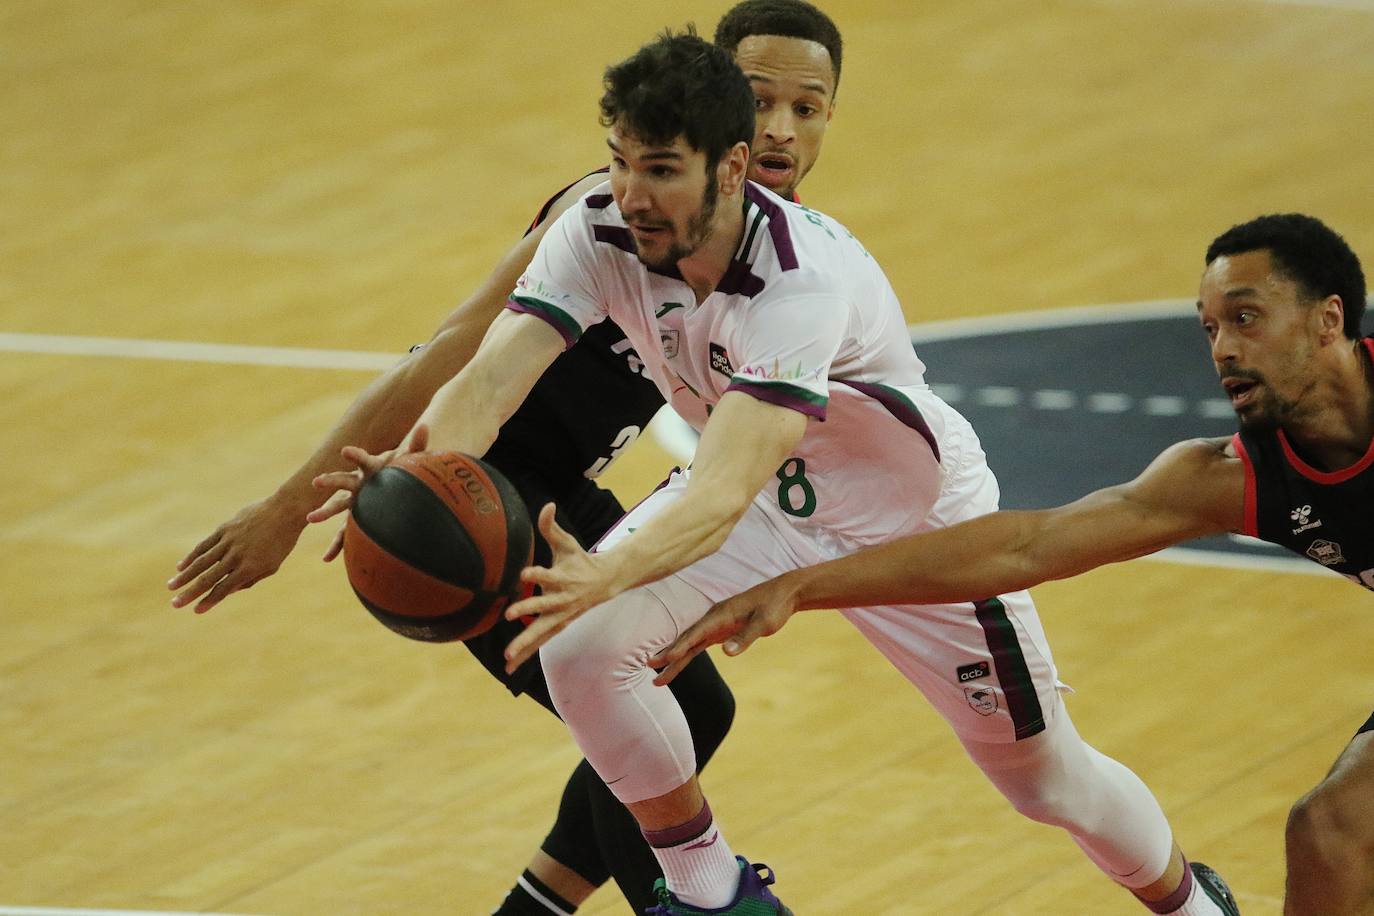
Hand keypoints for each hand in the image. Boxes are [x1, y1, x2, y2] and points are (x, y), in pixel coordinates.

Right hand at [167, 495, 307, 612]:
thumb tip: (228, 591)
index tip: (196, 610)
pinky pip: (205, 544)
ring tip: (171, 586)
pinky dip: (192, 556)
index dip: (210, 600)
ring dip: (185, 575)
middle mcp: (237, 555)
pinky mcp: (225, 528)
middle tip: (175, 604)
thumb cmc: (281, 542)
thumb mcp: (271, 566)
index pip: (225, 588)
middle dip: (190, 592)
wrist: (285, 511)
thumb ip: (249, 579)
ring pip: (202, 561)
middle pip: (209, 577)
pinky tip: (181, 566)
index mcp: (250, 568)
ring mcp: (229, 541)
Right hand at [306, 425, 429, 533]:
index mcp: (372, 467)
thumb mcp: (413, 457)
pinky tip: (327, 559)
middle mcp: (359, 484)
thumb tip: (425, 426)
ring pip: (337, 507)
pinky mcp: (357, 518)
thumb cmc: (406, 469)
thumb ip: (418, 443)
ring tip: (310, 518)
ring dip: (324, 512)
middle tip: (316, 482)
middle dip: (330, 482)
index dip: (355, 455)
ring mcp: (356, 502)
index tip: (345, 451)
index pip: (362, 459)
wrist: (401, 482)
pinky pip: (345, 533)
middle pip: (342, 482)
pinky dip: (337, 545)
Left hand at [502, 503, 618, 673]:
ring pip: (541, 632)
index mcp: (562, 578)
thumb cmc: (580, 561)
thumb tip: (548, 505)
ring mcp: (560, 616)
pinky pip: (540, 642)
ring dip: (524, 644)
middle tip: (510, 615)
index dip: (536, 574)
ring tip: (507, 657)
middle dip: (528, 611)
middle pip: (543, 608)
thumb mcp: (567, 543)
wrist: (606, 583)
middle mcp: (561, 599)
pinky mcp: (558, 625)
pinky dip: (526, 654)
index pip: (548, 575)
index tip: (524, 573)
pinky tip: (510, 667)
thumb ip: (552, 527)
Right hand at [650, 575, 802, 684]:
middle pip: (687, 639)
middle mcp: (714, 618)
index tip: (665, 659)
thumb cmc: (775, 606)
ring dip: (675, 658)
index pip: (696, 633)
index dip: (680, 646)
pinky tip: (678, 662)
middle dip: (669, 654)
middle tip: (650, 667)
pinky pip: (700, 643)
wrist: (785, 593)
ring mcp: (717, 623)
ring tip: (659, 675)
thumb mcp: (764, 623)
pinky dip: (688, 653)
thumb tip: (726, 652)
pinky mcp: (722, 629)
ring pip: (691, 643)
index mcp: (721, 615)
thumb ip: (745, 638)